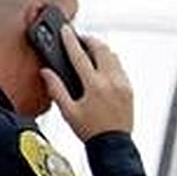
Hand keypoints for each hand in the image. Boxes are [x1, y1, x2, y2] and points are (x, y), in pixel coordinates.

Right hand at [40, 25, 133, 139]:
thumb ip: (56, 89)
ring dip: (101, 49)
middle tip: (79, 39)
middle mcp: (111, 81)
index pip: (80, 55)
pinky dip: (110, 61)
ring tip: (89, 51)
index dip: (70, 40)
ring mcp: (123, 84)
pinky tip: (102, 66)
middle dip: (89, 40)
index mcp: (94, 86)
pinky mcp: (129, 88)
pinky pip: (120, 67)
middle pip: (101, 49)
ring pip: (113, 56)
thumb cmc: (91, 131)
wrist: (113, 145)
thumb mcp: (68, 111)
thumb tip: (46, 72)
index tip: (66, 30)